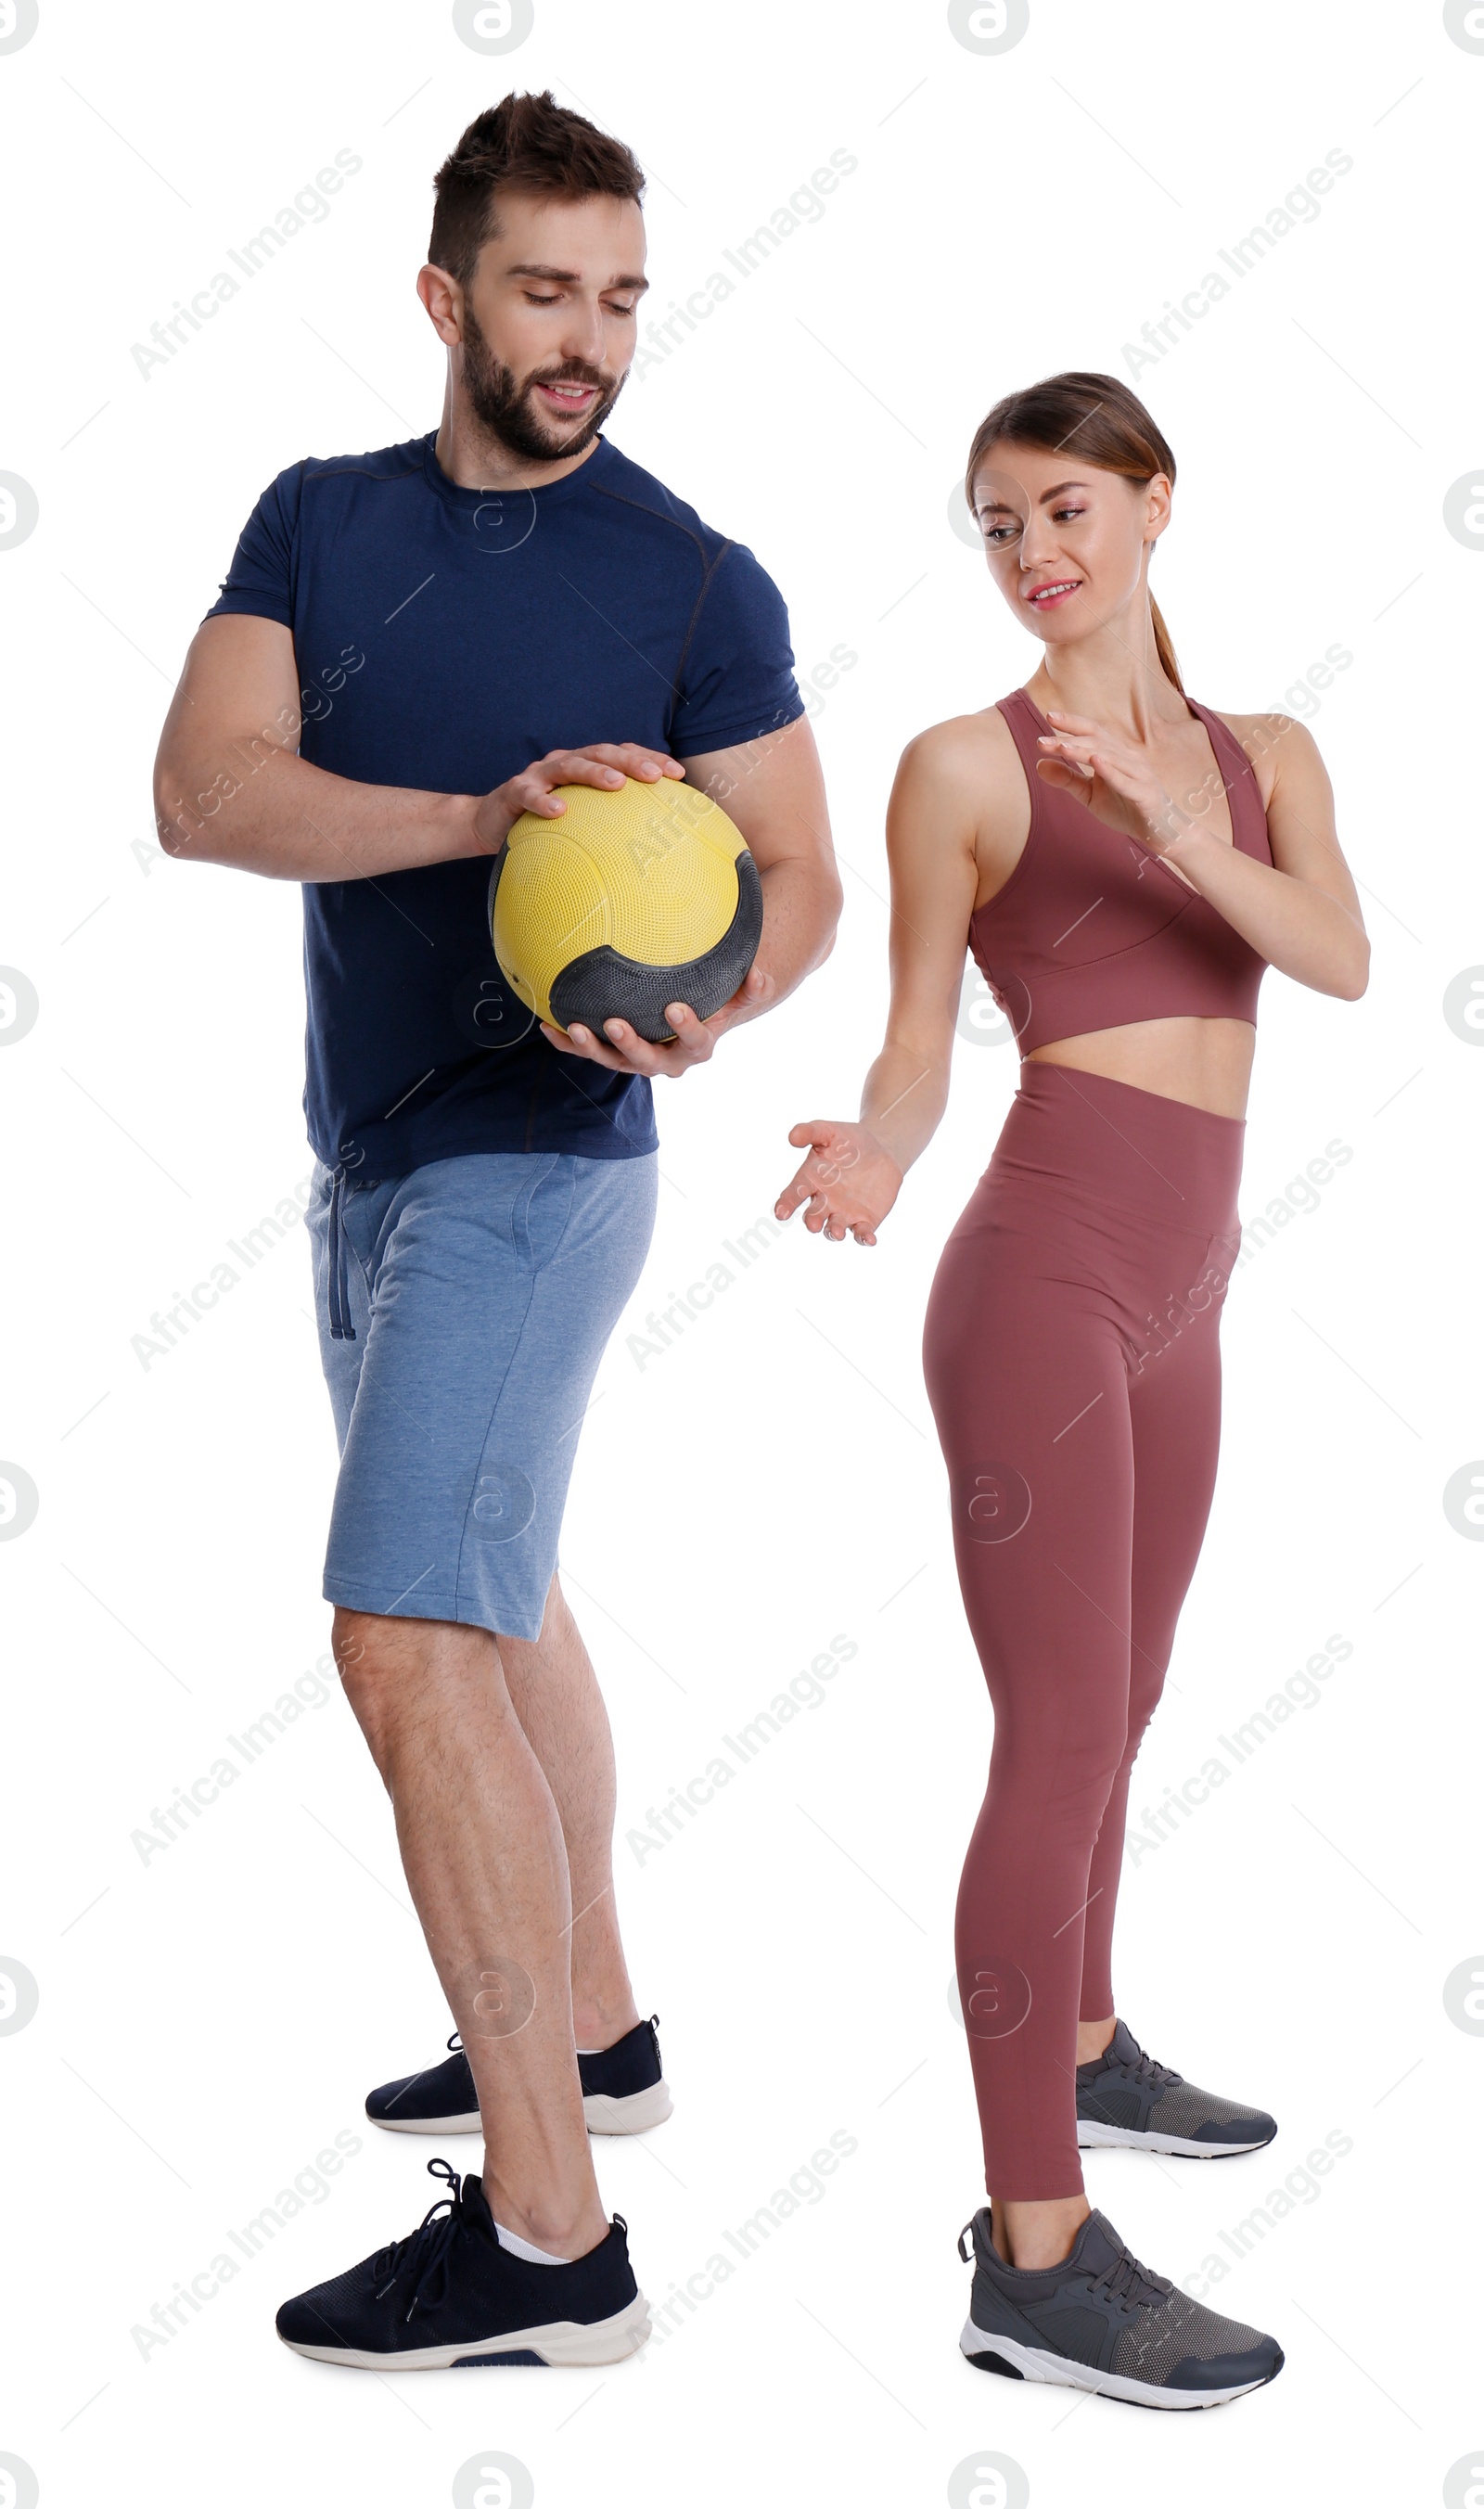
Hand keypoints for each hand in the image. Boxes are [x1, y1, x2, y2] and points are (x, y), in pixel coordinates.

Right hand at [471, 741, 683, 854]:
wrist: (489, 824)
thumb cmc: (543, 824)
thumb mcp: (580, 821)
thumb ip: (609, 822)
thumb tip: (654, 848)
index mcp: (584, 766)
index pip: (622, 754)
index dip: (650, 758)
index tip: (679, 774)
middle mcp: (563, 762)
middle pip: (600, 752)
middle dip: (629, 760)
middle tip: (654, 775)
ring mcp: (538, 774)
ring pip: (568, 764)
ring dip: (594, 772)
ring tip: (616, 784)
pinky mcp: (513, 791)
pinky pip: (529, 794)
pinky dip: (543, 801)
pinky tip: (559, 811)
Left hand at [541, 962, 774, 1078]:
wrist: (688, 1017)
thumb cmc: (714, 1000)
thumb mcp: (735, 995)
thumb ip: (749, 987)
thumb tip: (761, 974)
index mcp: (697, 1047)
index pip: (696, 1042)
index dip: (687, 1029)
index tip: (676, 1007)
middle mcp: (665, 1061)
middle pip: (648, 1061)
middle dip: (631, 1045)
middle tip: (615, 1023)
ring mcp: (636, 1060)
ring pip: (614, 1061)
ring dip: (592, 1048)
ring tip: (576, 1028)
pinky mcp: (612, 1054)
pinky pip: (588, 1050)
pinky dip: (568, 1041)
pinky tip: (548, 1025)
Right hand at [774, 1120, 902, 1246]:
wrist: (880, 1150)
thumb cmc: (849, 1141)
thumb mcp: (830, 1132)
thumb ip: (811, 1132)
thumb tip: (792, 1136)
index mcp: (811, 1180)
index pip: (795, 1193)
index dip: (787, 1203)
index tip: (780, 1213)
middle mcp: (823, 1201)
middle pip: (813, 1215)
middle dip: (812, 1220)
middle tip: (813, 1224)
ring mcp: (843, 1213)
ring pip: (834, 1227)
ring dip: (834, 1232)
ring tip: (837, 1233)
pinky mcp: (864, 1221)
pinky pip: (862, 1233)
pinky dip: (864, 1238)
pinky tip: (869, 1239)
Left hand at [1034, 710, 1194, 858]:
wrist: (1160, 832)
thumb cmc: (1125, 808)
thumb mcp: (1090, 795)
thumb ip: (1067, 780)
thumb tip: (1038, 765)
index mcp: (1115, 754)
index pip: (1093, 732)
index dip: (1072, 723)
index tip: (1048, 716)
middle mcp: (1128, 758)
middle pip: (1097, 741)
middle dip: (1069, 739)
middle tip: (1041, 742)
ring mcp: (1139, 774)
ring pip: (1110, 757)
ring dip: (1084, 751)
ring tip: (1062, 747)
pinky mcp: (1145, 794)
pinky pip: (1127, 781)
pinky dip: (1111, 771)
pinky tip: (1096, 762)